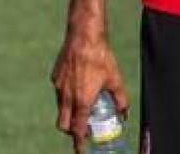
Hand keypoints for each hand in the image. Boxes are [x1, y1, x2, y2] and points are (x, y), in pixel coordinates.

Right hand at [51, 33, 129, 151]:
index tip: (81, 149)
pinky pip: (59, 92)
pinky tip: (78, 83)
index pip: (76, 129)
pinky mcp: (55, 77)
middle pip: (63, 124)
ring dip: (70, 111)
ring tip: (83, 102)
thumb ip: (120, 99)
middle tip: (82, 128)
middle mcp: (66, 97)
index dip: (78, 141)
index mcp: (82, 100)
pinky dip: (67, 94)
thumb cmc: (100, 57)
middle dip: (71, 130)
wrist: (84, 36)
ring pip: (61, 108)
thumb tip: (124, 113)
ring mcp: (59, 87)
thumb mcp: (115, 79)